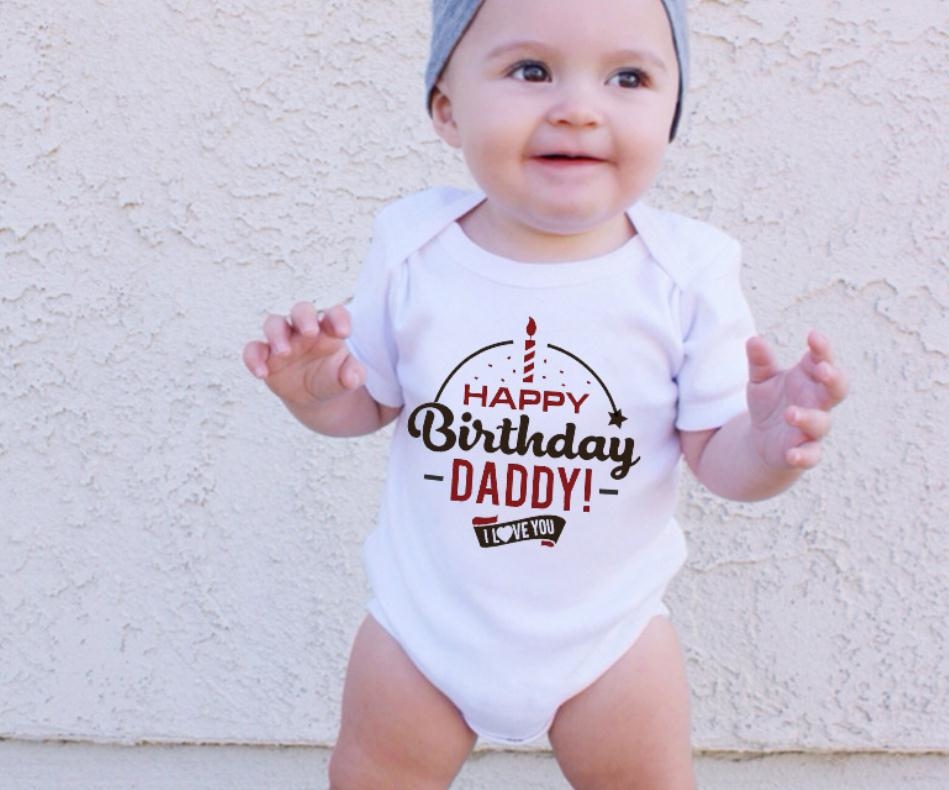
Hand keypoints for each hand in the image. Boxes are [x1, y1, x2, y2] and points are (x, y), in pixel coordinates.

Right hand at [242, 302, 365, 406]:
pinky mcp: (266, 356)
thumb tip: (351, 377)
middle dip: (304, 317)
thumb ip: (353, 374)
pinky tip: (262, 373)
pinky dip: (254, 359)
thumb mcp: (347, 379)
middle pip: (301, 310)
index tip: (344, 333)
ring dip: (277, 334)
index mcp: (329, 330)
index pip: (335, 314)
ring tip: (285, 352)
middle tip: (310, 333)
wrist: (315, 396)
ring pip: (274, 324)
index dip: (339, 318)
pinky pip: (253, 350)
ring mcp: (283, 340)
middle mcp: (305, 330)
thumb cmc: (334, 378)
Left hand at [746, 330, 847, 469]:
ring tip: (791, 413)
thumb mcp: (760, 380)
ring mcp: (813, 427)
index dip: (822, 348)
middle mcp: (816, 402)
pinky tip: (792, 454)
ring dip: (808, 418)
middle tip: (823, 369)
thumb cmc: (770, 402)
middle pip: (837, 389)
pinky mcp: (805, 451)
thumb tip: (753, 340)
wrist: (763, 439)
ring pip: (822, 423)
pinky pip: (812, 455)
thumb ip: (759, 362)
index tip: (813, 336)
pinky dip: (804, 456)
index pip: (822, 360)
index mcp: (809, 378)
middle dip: (834, 379)